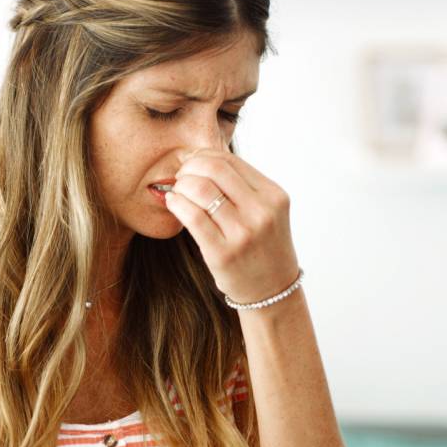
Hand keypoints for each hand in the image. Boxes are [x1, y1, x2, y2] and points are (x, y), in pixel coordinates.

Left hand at [163, 148, 300, 304]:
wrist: (273, 290)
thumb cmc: (263, 246)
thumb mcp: (266, 210)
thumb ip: (242, 185)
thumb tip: (203, 157)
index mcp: (273, 196)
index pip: (230, 160)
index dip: (203, 156)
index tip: (191, 163)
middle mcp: (261, 212)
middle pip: (214, 168)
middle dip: (189, 167)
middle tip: (181, 176)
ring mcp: (243, 233)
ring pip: (200, 189)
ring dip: (181, 185)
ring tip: (178, 191)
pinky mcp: (222, 253)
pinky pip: (192, 216)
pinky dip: (176, 203)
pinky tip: (173, 203)